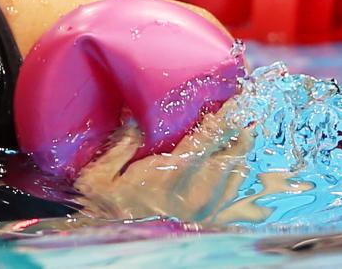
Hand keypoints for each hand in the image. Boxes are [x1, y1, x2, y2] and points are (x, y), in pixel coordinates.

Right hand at [74, 101, 267, 223]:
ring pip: (237, 175)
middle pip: (233, 155)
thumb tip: (132, 114)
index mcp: (173, 173)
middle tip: (241, 112)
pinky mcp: (208, 220)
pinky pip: (234, 196)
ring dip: (239, 153)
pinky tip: (234, 169)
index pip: (208, 137)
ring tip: (241, 134)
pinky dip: (237, 178)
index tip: (235, 98)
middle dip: (240, 131)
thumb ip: (121, 145)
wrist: (118, 244)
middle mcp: (197, 190)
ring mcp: (206, 208)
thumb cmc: (107, 209)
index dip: (224, 116)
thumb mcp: (100, 176)